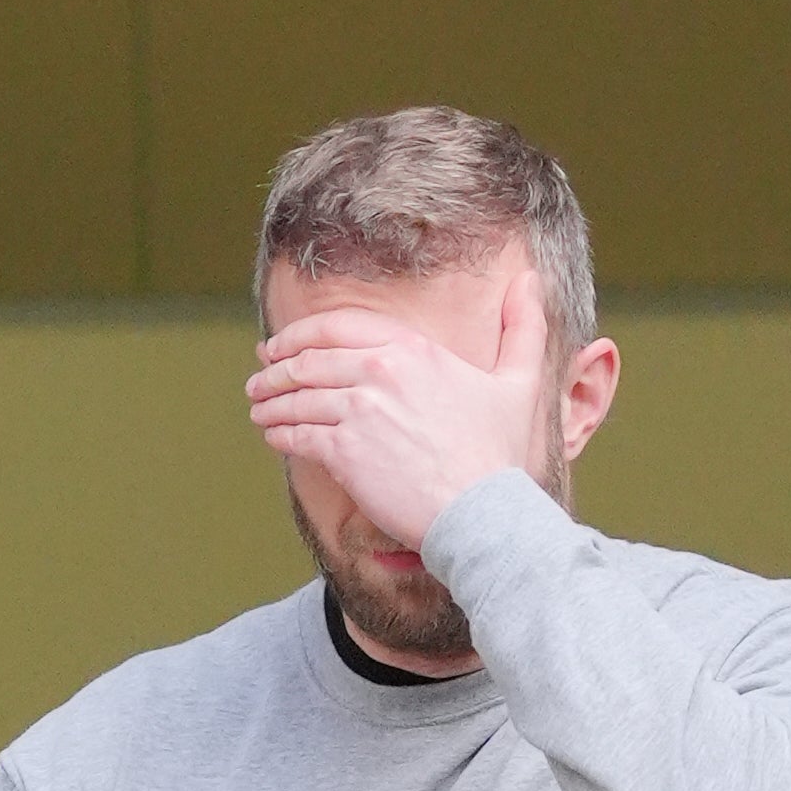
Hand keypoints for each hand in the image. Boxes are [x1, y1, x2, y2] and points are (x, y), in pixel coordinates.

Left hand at [245, 271, 549, 548]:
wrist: (482, 512)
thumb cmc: (499, 455)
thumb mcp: (519, 382)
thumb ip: (523, 328)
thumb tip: (532, 279)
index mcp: (412, 349)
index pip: (338, 328)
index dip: (301, 336)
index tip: (282, 346)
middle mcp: (380, 370)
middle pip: (309, 361)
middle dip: (276, 369)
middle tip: (260, 378)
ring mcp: (359, 410)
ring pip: (298, 397)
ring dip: (271, 402)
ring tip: (258, 408)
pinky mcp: (344, 450)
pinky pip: (298, 434)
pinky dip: (280, 433)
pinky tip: (273, 436)